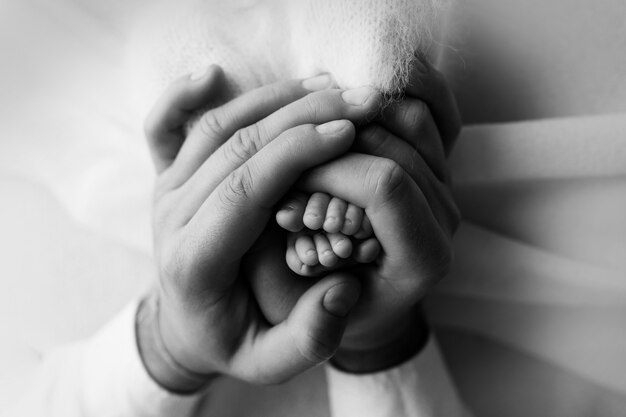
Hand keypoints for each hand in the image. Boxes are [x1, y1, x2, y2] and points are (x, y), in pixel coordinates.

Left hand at [138, 66, 385, 389]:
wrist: (185, 328)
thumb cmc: (232, 339)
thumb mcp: (272, 361)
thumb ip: (311, 337)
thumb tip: (343, 289)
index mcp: (195, 261)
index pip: (244, 190)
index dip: (297, 155)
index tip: (347, 132)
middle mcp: (172, 218)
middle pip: (236, 148)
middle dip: (301, 117)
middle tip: (357, 102)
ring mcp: (165, 192)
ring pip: (215, 128)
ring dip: (273, 101)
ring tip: (328, 87)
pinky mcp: (166, 177)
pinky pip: (163, 126)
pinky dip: (184, 94)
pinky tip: (213, 73)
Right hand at [246, 57, 461, 371]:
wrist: (363, 306)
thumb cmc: (323, 307)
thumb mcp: (292, 304)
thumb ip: (285, 257)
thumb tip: (283, 199)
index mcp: (420, 260)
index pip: (386, 185)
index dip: (328, 167)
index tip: (287, 174)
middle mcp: (444, 218)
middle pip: (398, 144)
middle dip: (336, 138)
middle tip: (294, 147)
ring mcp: (446, 186)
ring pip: (415, 117)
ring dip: (362, 107)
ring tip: (317, 116)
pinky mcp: (440, 162)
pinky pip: (433, 107)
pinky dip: (403, 83)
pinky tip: (363, 84)